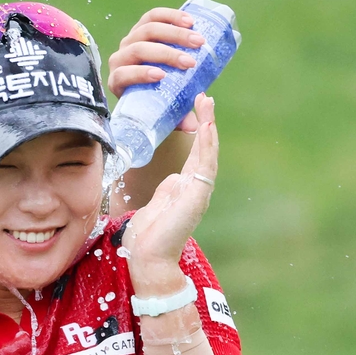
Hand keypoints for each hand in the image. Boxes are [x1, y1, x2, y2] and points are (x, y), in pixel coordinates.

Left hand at [108, 7, 207, 132]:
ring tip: (198, 41)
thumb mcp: (161, 110)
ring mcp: (130, 39)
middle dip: (166, 54)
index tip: (162, 77)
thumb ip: (176, 118)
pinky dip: (171, 16)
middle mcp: (120, 58)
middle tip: (191, 62)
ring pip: (147, 30)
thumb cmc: (153, 99)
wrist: (148, 80)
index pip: (123, 74)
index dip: (139, 74)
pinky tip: (190, 21)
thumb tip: (194, 126)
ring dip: (174, 34)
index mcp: (118, 81)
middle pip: (139, 49)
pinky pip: (153, 16)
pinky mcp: (141, 26)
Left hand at [123, 93, 217, 294]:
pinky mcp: (198, 195)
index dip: (198, 132)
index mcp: (184, 188)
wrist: (147, 258)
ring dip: (209, 126)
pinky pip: (206, 164)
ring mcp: (199, 191)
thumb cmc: (146, 237)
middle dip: (206, 121)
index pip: (194, 154)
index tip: (196, 109)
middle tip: (205, 96)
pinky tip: (207, 125)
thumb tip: (169, 180)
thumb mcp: (154, 204)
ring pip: (208, 152)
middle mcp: (195, 187)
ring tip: (207, 102)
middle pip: (205, 148)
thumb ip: (164, 191)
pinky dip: (207, 144)